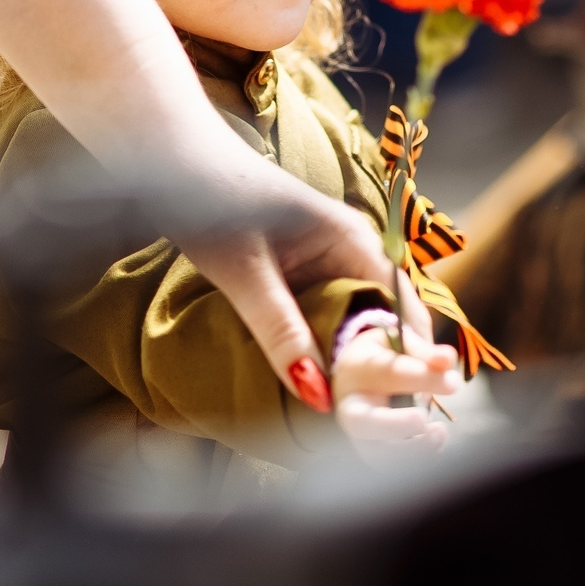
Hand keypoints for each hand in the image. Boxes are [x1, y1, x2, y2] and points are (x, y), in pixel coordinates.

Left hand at [172, 168, 434, 416]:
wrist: (171, 161)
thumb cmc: (210, 201)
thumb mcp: (245, 274)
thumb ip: (281, 332)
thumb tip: (319, 398)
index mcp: (354, 241)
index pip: (405, 310)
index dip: (412, 361)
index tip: (406, 412)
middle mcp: (353, 250)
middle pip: (384, 322)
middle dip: (382, 371)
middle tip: (374, 425)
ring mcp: (329, 259)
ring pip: (355, 323)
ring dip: (351, 364)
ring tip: (347, 413)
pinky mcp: (304, 270)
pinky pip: (328, 316)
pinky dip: (326, 348)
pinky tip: (313, 380)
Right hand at [332, 313, 458, 459]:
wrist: (358, 374)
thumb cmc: (385, 356)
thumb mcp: (401, 342)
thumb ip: (425, 352)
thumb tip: (447, 359)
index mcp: (358, 367)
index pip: (388, 373)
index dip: (422, 379)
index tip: (454, 384)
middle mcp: (351, 403)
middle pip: (362, 421)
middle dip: (394, 424)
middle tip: (423, 419)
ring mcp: (357, 432)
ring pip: (375, 451)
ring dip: (411, 449)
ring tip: (440, 432)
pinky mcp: (369, 450)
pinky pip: (388, 465)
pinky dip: (413, 461)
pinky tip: (435, 446)